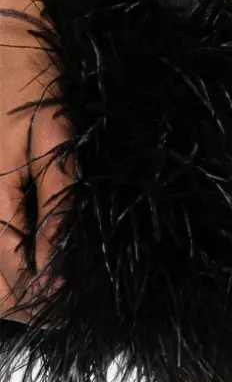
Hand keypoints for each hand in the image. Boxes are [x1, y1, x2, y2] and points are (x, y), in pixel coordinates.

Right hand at [1, 0, 74, 323]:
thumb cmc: (30, 77)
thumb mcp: (57, 138)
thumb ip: (58, 204)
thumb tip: (61, 265)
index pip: (10, 283)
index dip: (44, 303)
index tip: (74, 304)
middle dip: (27, 301)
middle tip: (66, 300)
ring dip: (12, 283)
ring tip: (50, 279)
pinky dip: (2, 255)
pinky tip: (27, 249)